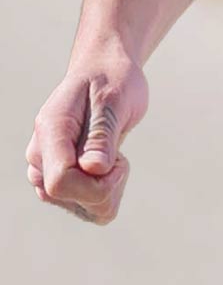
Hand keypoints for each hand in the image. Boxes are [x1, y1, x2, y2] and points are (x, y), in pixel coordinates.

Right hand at [25, 46, 148, 224]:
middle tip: (118, 153)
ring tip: (112, 157)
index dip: (98, 182)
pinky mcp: (60, 184)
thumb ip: (103, 134)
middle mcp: (40, 157)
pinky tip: (109, 168)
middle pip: (71, 198)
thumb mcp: (114, 99)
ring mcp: (47, 173)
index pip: (61, 181)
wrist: (105, 74)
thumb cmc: (112, 81)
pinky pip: (90, 209)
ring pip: (85, 210)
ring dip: (109, 189)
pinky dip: (107, 193)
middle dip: (108, 184)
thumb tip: (94, 169)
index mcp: (51, 132)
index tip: (120, 160)